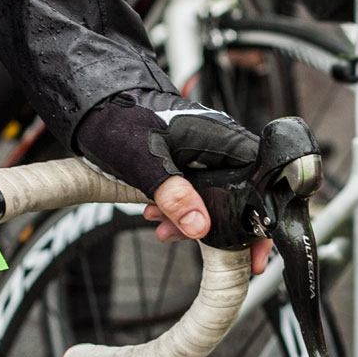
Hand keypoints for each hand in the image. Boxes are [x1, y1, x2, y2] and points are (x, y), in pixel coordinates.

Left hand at [74, 90, 271, 272]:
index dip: (260, 219)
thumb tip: (199, 227)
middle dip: (222, 227)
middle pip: (239, 196)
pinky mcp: (189, 160)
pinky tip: (158, 217)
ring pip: (214, 197)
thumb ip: (173, 196)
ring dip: (194, 219)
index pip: (259, 182)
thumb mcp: (146, 164)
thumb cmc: (121, 120)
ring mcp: (205, 153)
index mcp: (223, 138)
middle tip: (213, 251)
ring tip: (164, 229)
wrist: (97, 105)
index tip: (253, 249)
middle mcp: (221, 145)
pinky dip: (180, 209)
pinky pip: (195, 192)